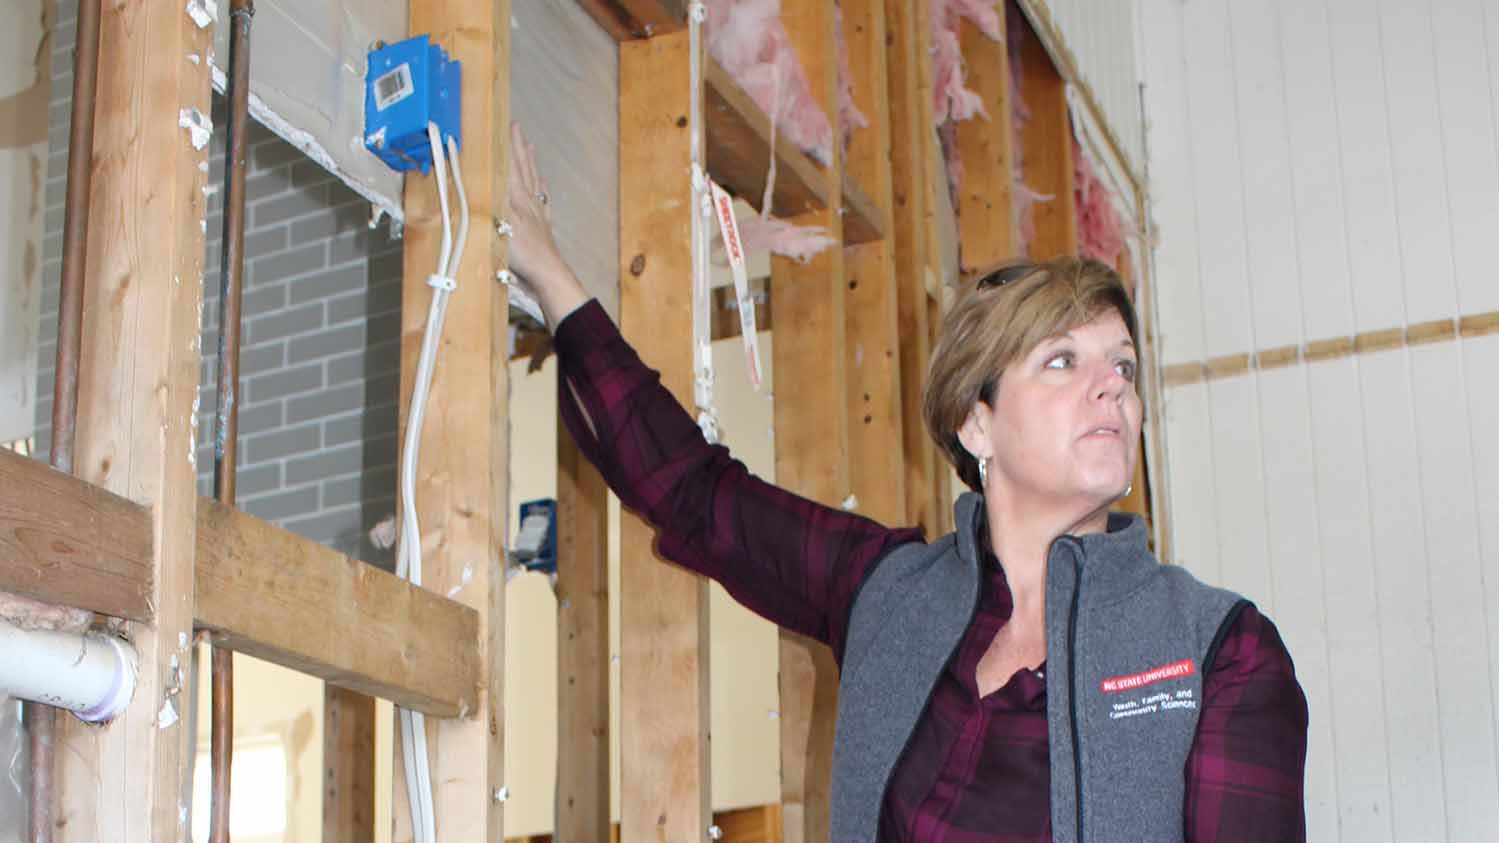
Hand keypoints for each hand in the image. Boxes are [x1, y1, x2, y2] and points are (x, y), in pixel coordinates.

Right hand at [505, 122, 586, 325]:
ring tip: (530, 146)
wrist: (546, 275)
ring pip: (534, 182)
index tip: (505, 125)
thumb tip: (484, 174)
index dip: (507, 145)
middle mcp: (529, 202)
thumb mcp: (500, 222)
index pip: (511, 165)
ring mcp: (538, 214)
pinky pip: (544, 203)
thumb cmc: (521, 253)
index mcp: (517, 198)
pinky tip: (543, 186)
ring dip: (531, 163)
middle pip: (524, 169)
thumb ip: (493, 198)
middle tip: (517, 127)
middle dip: (518, 147)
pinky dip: (542, 191)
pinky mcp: (544, 228)